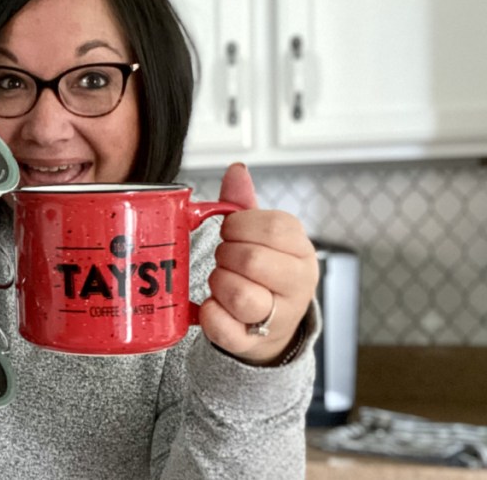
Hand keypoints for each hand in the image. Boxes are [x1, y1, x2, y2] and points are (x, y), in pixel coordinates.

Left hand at [199, 163, 318, 365]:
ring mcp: (279, 317)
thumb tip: (236, 170)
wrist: (271, 327)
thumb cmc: (263, 274)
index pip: (276, 226)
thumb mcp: (261, 236)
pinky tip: (212, 306)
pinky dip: (210, 314)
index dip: (241, 225)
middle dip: (227, 254)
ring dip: (219, 283)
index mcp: (301, 251)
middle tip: (224, 258)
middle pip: (253, 260)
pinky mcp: (253, 343)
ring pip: (241, 296)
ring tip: (221, 281)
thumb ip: (244, 203)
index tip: (230, 231)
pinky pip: (225, 328)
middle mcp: (297, 285)